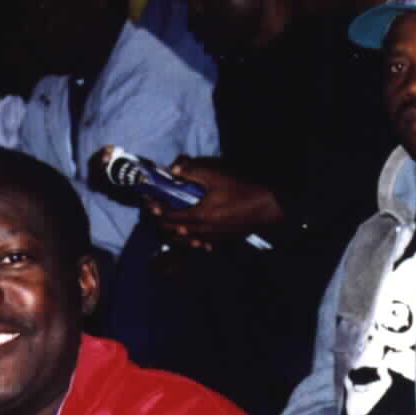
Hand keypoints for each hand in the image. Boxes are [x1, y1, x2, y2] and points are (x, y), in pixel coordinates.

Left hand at [147, 158, 282, 249]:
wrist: (268, 207)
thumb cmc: (242, 190)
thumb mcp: (217, 176)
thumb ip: (194, 172)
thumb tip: (173, 169)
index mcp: (198, 215)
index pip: (168, 215)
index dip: (155, 209)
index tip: (147, 202)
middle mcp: (202, 231)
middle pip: (173, 231)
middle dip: (159, 222)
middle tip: (152, 213)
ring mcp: (212, 239)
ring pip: (185, 242)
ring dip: (172, 234)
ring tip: (166, 226)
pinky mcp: (222, 241)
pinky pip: (201, 245)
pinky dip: (192, 242)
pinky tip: (192, 239)